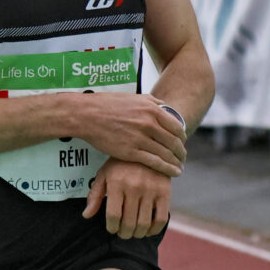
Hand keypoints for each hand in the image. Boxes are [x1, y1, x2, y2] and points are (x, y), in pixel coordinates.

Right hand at [73, 93, 187, 177]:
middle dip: (181, 151)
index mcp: (152, 109)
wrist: (87, 115)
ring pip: (166, 153)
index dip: (182, 137)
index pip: (176, 126)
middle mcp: (149, 123)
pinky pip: (155, 162)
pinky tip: (173, 173)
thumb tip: (165, 107)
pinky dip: (167, 169)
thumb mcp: (134, 97)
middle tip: (183, 157)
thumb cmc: (108, 104)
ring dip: (176, 162)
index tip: (182, 142)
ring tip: (179, 167)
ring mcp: (140, 138)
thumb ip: (152, 102)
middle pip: (174, 141)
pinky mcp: (131, 152)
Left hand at [83, 158, 171, 237]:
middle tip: (123, 233)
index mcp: (117, 183)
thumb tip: (87, 215)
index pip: (113, 216)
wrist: (148, 147)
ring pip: (144, 224)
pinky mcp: (165, 192)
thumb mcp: (105, 174)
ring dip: (138, 234)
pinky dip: (154, 229)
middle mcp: (134, 187)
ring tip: (134, 232)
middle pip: (129, 223)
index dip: (112, 227)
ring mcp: (151, 190)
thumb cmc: (121, 163)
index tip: (112, 228)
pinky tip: (148, 229)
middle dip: (124, 233)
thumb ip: (95, 195)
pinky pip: (161, 218)